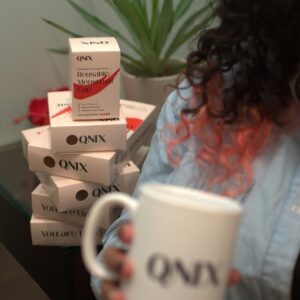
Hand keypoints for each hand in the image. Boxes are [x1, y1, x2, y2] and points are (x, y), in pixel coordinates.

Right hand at [100, 223, 239, 299]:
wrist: (155, 278)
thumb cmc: (168, 258)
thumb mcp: (182, 255)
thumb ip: (203, 259)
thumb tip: (234, 274)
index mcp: (140, 238)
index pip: (127, 230)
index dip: (126, 230)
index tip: (133, 232)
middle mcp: (124, 254)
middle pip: (111, 253)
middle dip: (117, 259)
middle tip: (131, 268)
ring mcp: (117, 275)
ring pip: (106, 278)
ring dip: (110, 287)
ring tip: (123, 297)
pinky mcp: (117, 290)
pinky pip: (108, 295)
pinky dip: (113, 299)